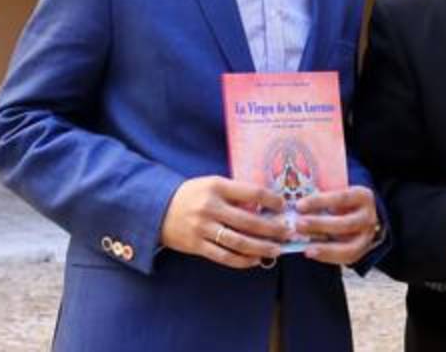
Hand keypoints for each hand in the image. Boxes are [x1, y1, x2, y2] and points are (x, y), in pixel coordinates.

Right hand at [159, 176, 288, 268]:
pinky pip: (224, 256)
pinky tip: (255, 260)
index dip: (272, 200)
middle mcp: (211, 207)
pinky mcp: (197, 245)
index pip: (252, 192)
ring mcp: (203, 228)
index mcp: (217, 187)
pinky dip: (242, 260)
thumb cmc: (192, 195)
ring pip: (239, 242)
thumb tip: (265, 206)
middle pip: (249, 220)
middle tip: (288, 232)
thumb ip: (235, 193)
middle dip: (272, 228)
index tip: (283, 206)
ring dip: (261, 247)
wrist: (157, 209)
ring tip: (276, 249)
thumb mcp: (212, 185)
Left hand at [294, 186, 379, 264]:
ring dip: (326, 248)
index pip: (341, 198)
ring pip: (349, 247)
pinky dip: (327, 257)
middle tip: (298, 225)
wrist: (361, 216)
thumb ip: (321, 199)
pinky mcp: (362, 251)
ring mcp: (367, 236)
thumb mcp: (336, 194)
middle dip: (320, 225)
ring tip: (306, 249)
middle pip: (346, 223)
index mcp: (362, 196)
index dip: (319, 202)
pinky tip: (311, 252)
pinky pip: (346, 258)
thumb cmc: (341, 203)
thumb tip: (295, 205)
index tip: (299, 205)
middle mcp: (368, 217)